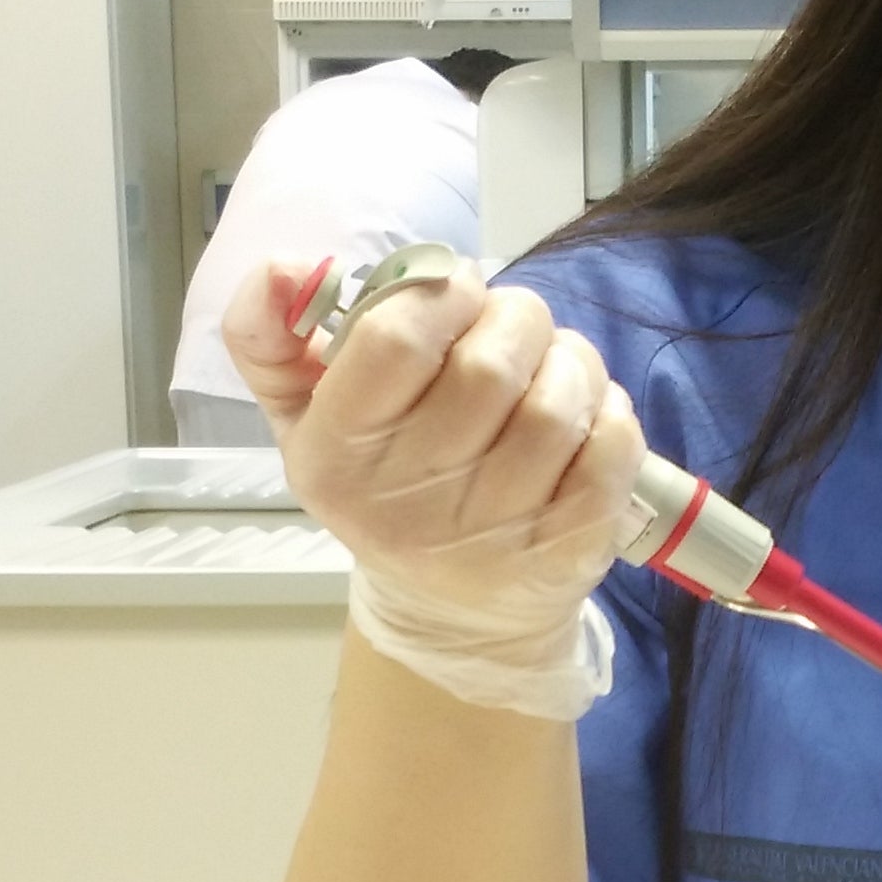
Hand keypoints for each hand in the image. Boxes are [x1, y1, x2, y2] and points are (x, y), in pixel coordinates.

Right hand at [219, 254, 647, 716]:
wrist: (451, 615)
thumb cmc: (381, 489)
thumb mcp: (304, 419)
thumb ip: (270, 336)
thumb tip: (288, 265)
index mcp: (337, 456)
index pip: (396, 337)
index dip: (443, 291)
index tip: (457, 294)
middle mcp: (410, 500)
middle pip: (490, 362)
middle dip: (516, 319)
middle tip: (512, 330)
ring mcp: (493, 533)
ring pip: (558, 401)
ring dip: (569, 361)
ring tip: (551, 369)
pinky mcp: (567, 548)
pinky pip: (611, 445)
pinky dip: (608, 411)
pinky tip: (584, 418)